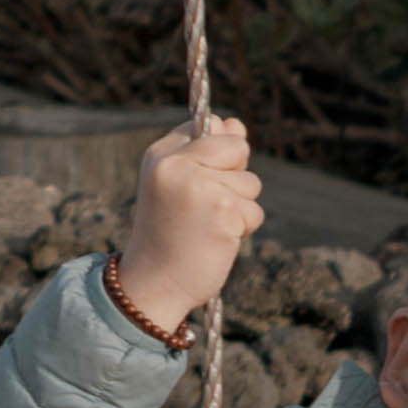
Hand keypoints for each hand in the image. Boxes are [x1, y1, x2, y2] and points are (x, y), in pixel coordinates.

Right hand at [113, 114, 263, 344]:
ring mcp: (200, 187)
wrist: (153, 283)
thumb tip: (237, 124)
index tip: (195, 185)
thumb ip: (207, 153)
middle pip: (236, 148)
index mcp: (161, 154)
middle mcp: (176, 165)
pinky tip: (216, 240)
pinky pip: (254, 211)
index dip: (216, 155)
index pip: (208, 126)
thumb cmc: (169, 234)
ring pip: (250, 183)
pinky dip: (243, 230)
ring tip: (207, 226)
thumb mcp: (178, 185)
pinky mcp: (223, 211)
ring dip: (239, 208)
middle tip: (205, 206)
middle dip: (235, 176)